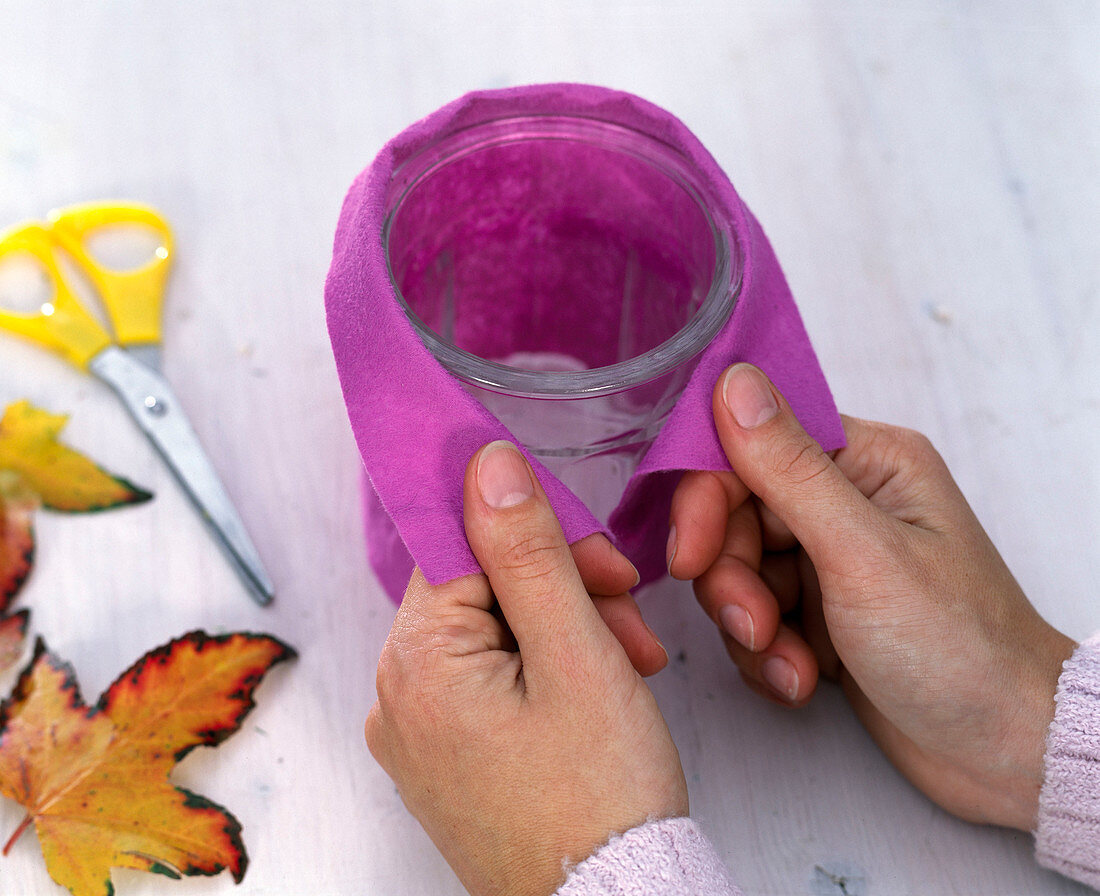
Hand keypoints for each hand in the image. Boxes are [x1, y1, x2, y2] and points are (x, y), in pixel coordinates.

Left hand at [367, 441, 687, 895]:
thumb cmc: (598, 798)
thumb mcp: (575, 653)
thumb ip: (529, 551)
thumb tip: (489, 465)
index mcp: (415, 661)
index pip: (465, 544)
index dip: (544, 542)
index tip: (606, 564)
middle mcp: (396, 695)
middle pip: (479, 588)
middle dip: (564, 590)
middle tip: (630, 622)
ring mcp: (417, 732)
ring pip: (491, 632)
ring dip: (564, 630)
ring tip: (628, 664)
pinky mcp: (444, 757)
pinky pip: (486, 680)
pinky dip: (542, 671)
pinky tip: (592, 690)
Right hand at [669, 363, 1075, 830]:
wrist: (1002, 751)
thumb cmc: (959, 645)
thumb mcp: (863, 553)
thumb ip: (789, 469)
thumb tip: (732, 382)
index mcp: (867, 462)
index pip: (751, 449)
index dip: (708, 499)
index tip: (691, 556)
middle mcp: (845, 502)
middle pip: (734, 517)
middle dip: (733, 580)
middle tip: (754, 628)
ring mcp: (829, 559)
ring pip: (737, 572)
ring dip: (751, 628)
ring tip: (794, 668)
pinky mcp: (818, 612)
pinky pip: (752, 616)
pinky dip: (766, 654)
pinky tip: (802, 680)